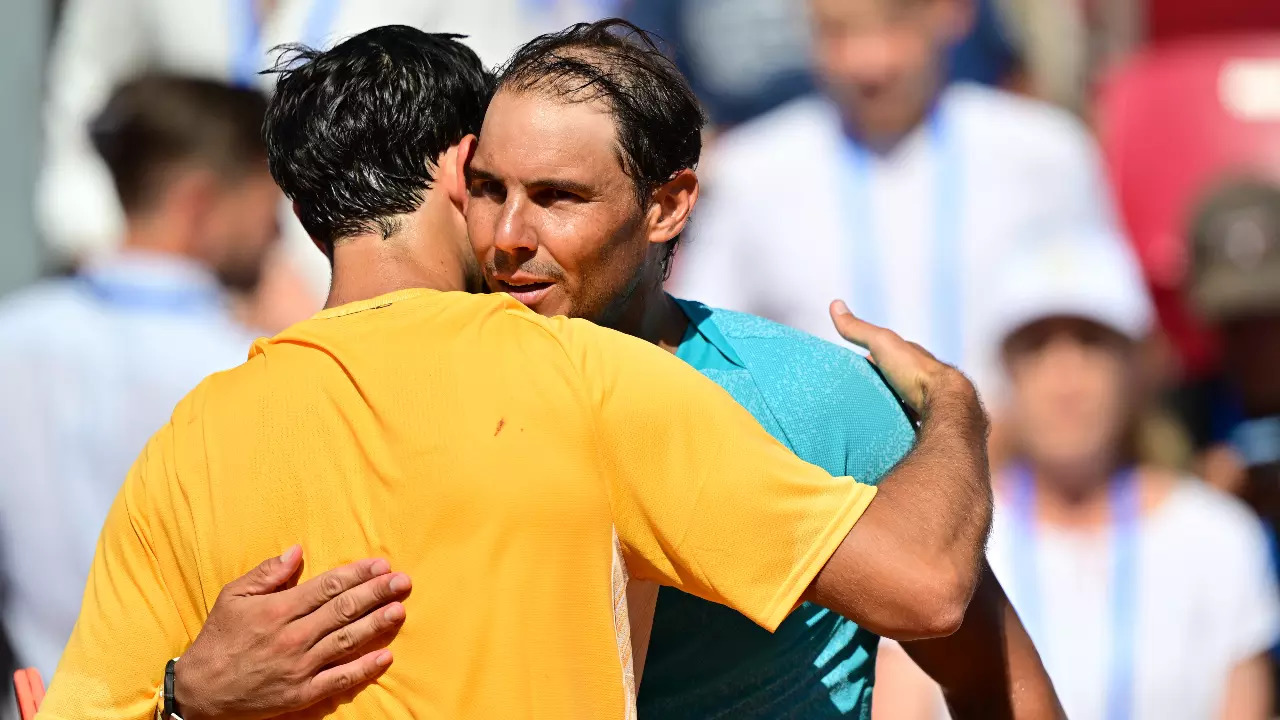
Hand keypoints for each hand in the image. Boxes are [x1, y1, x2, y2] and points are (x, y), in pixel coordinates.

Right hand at [173, 546, 410, 719]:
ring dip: (376, 625)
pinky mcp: (301, 693)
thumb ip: (267, 573)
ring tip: (400, 610)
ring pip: (346, 641)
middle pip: (343, 610)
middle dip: (377, 594)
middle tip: (404, 582)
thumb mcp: (233, 597)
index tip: (381, 565)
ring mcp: (299, 666)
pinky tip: (385, 656)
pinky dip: (364, 669)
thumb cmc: (218, 639)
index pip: (327, 587)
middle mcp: (292, 636)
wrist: (200, 691)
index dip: (358, 575)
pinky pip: (339, 680)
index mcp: (277, 610)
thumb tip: (298, 550)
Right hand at [829, 300, 963, 413]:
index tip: (852, 367)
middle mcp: (918, 376)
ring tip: (866, 412)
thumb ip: (859, 329)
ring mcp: (923, 399)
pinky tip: (883, 427)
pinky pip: (906, 419)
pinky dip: (895, 421)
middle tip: (855, 392)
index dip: (869, 358)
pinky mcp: (923, 419)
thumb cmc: (913, 370)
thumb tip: (835, 304)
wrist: (943, 402)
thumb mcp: (881, 343)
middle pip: (892, 378)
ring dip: (887, 404)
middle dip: (878, 383)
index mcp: (908, 356)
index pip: (885, 354)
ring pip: (900, 400)